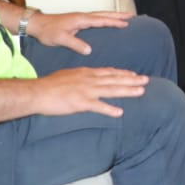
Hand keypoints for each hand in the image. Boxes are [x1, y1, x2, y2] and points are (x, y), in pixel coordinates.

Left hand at [25, 10, 132, 53]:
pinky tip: (108, 21)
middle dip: (118, 15)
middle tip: (132, 16)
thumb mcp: (61, 39)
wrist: (38, 24)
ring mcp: (81, 17)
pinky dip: (105, 18)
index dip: (114, 22)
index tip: (126, 23)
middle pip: (104, 14)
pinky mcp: (78, 20)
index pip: (101, 20)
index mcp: (81, 20)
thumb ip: (75, 44)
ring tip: (125, 17)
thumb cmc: (48, 31)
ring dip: (113, 15)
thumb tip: (89, 50)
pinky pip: (96, 18)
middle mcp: (83, 16)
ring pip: (101, 14)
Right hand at [31, 66, 148, 118]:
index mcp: (87, 73)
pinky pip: (98, 106)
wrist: (38, 92)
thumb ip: (82, 77)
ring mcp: (86, 91)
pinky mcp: (80, 103)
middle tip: (146, 80)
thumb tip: (90, 77)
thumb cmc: (50, 84)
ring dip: (127, 91)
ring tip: (141, 92)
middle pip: (115, 79)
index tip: (135, 74)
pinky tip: (120, 112)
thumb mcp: (69, 75)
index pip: (109, 72)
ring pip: (111, 90)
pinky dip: (110, 109)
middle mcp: (90, 80)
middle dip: (132, 80)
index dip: (123, 73)